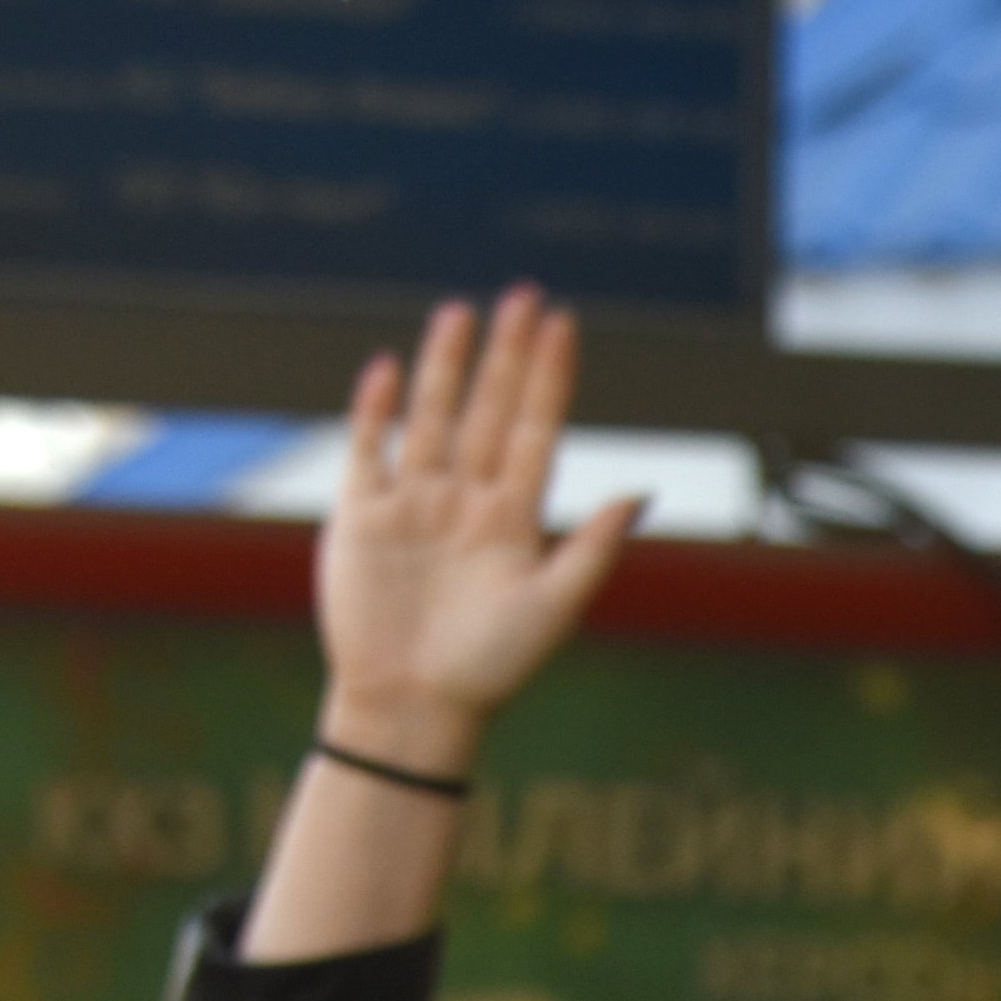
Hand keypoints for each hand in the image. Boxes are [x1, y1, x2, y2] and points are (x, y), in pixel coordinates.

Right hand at [312, 291, 637, 769]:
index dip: (549, 378)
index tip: (562, 325)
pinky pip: (368, 450)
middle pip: (488, 410)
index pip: (536, 429)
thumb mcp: (554, 606)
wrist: (413, 704)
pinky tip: (391, 369)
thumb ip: (594, 547)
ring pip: (432, 418)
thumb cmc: (492, 667)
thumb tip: (639, 492)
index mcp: (515, 518)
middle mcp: (466, 500)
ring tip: (462, 313)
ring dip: (447, 367)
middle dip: (506, 355)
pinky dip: (378, 410)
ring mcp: (413, 503)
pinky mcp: (361, 515)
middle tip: (522, 297)